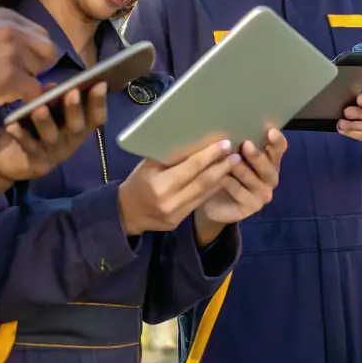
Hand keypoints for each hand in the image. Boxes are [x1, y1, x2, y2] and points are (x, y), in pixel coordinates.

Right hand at [0, 8, 56, 113]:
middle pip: (47, 50)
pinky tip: (3, 98)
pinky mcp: (11, 77)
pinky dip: (24, 100)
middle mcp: (13, 29)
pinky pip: (35, 92)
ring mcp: (13, 52)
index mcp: (6, 16)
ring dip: (25, 83)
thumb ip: (6, 36)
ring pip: (40, 73)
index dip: (33, 53)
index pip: (40, 34)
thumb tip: (30, 52)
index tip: (18, 65)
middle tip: (15, 78)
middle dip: (36, 67)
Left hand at [0, 84, 108, 183]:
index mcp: (78, 127)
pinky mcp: (35, 162)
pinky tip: (12, 126)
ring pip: (51, 137)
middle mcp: (70, 141)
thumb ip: (51, 99)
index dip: (99, 102)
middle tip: (72, 92)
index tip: (100, 84)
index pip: (95, 117)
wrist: (12, 162)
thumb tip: (54, 86)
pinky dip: (21, 136)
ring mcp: (53, 153)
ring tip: (39, 108)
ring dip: (46, 122)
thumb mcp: (46, 111)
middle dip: (75, 109)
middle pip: (77, 127)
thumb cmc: (35, 130)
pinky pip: (28, 148)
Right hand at [117, 140, 236, 236]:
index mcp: (159, 184)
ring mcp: (175, 214)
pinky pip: (199, 203)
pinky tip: (221, 179)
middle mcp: (169, 201)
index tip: (224, 144)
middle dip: (221, 166)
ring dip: (221, 177)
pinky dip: (211, 190)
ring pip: (204, 193)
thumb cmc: (137, 181)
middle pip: (202, 181)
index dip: (209, 155)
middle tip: (235, 153)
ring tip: (233, 164)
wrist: (125, 213)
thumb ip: (170, 157)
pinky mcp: (179, 221)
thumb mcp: (148, 165)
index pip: (191, 167)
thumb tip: (195, 141)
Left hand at [195, 128, 286, 228]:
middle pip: (268, 166)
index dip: (277, 141)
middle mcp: (269, 176)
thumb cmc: (223, 169)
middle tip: (246, 144)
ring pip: (253, 180)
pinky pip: (240, 193)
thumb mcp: (228, 154)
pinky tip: (220, 177)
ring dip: (242, 170)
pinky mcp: (251, 207)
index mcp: (269, 159)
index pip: (279, 148)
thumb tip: (230, 123)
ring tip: (230, 161)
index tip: (271, 131)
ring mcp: (262, 193)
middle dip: (257, 156)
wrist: (212, 200)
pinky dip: (230, 183)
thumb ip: (235, 142)